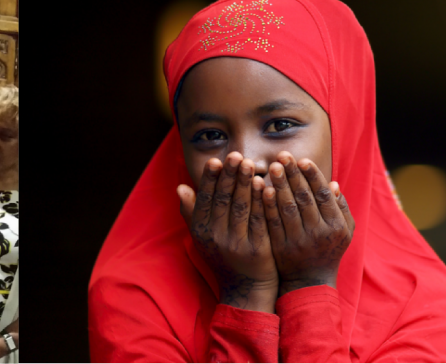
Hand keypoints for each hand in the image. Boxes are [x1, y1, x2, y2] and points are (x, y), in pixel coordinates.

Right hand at [177, 153, 278, 310]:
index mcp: (201, 230)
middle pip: (223, 199)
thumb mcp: (201, 236)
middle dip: (230, 175)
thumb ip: (191, 211)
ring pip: (241, 207)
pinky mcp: (258, 249)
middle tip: (236, 155)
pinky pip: (259, 220)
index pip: (205, 198)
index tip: (216, 160)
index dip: (210, 179)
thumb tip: (179, 187)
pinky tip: (265, 185)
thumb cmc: (223, 256)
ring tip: (250, 163)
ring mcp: (237, 243)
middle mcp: (216, 236)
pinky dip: (261, 201)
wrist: (246, 290)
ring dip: (245, 183)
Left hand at [262, 153, 354, 294]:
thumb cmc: (328, 250)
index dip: (313, 176)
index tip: (302, 159)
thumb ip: (340, 208)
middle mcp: (319, 233)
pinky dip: (268, 204)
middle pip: (305, 198)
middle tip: (283, 155)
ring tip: (273, 166)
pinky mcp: (281, 247)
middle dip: (294, 175)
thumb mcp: (343, 232)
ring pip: (288, 208)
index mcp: (336, 227)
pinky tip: (262, 188)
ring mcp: (299, 241)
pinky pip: (273, 221)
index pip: (323, 195)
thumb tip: (333, 183)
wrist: (310, 282)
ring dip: (280, 185)